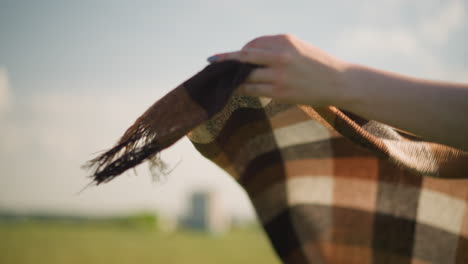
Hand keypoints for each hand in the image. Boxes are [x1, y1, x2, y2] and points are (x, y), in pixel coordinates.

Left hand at [207, 34, 347, 105]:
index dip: (239, 52)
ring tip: (224, 80)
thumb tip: (247, 56)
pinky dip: (242, 88)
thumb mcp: (297, 48)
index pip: (252, 44)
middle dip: (224, 61)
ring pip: (246, 75)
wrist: (339, 82)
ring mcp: (279, 74)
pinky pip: (252, 89)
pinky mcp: (280, 91)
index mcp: (284, 40)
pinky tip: (237, 89)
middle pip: (243, 57)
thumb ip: (274, 49)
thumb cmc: (317, 64)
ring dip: (232, 78)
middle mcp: (279, 55)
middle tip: (210, 63)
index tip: (231, 57)